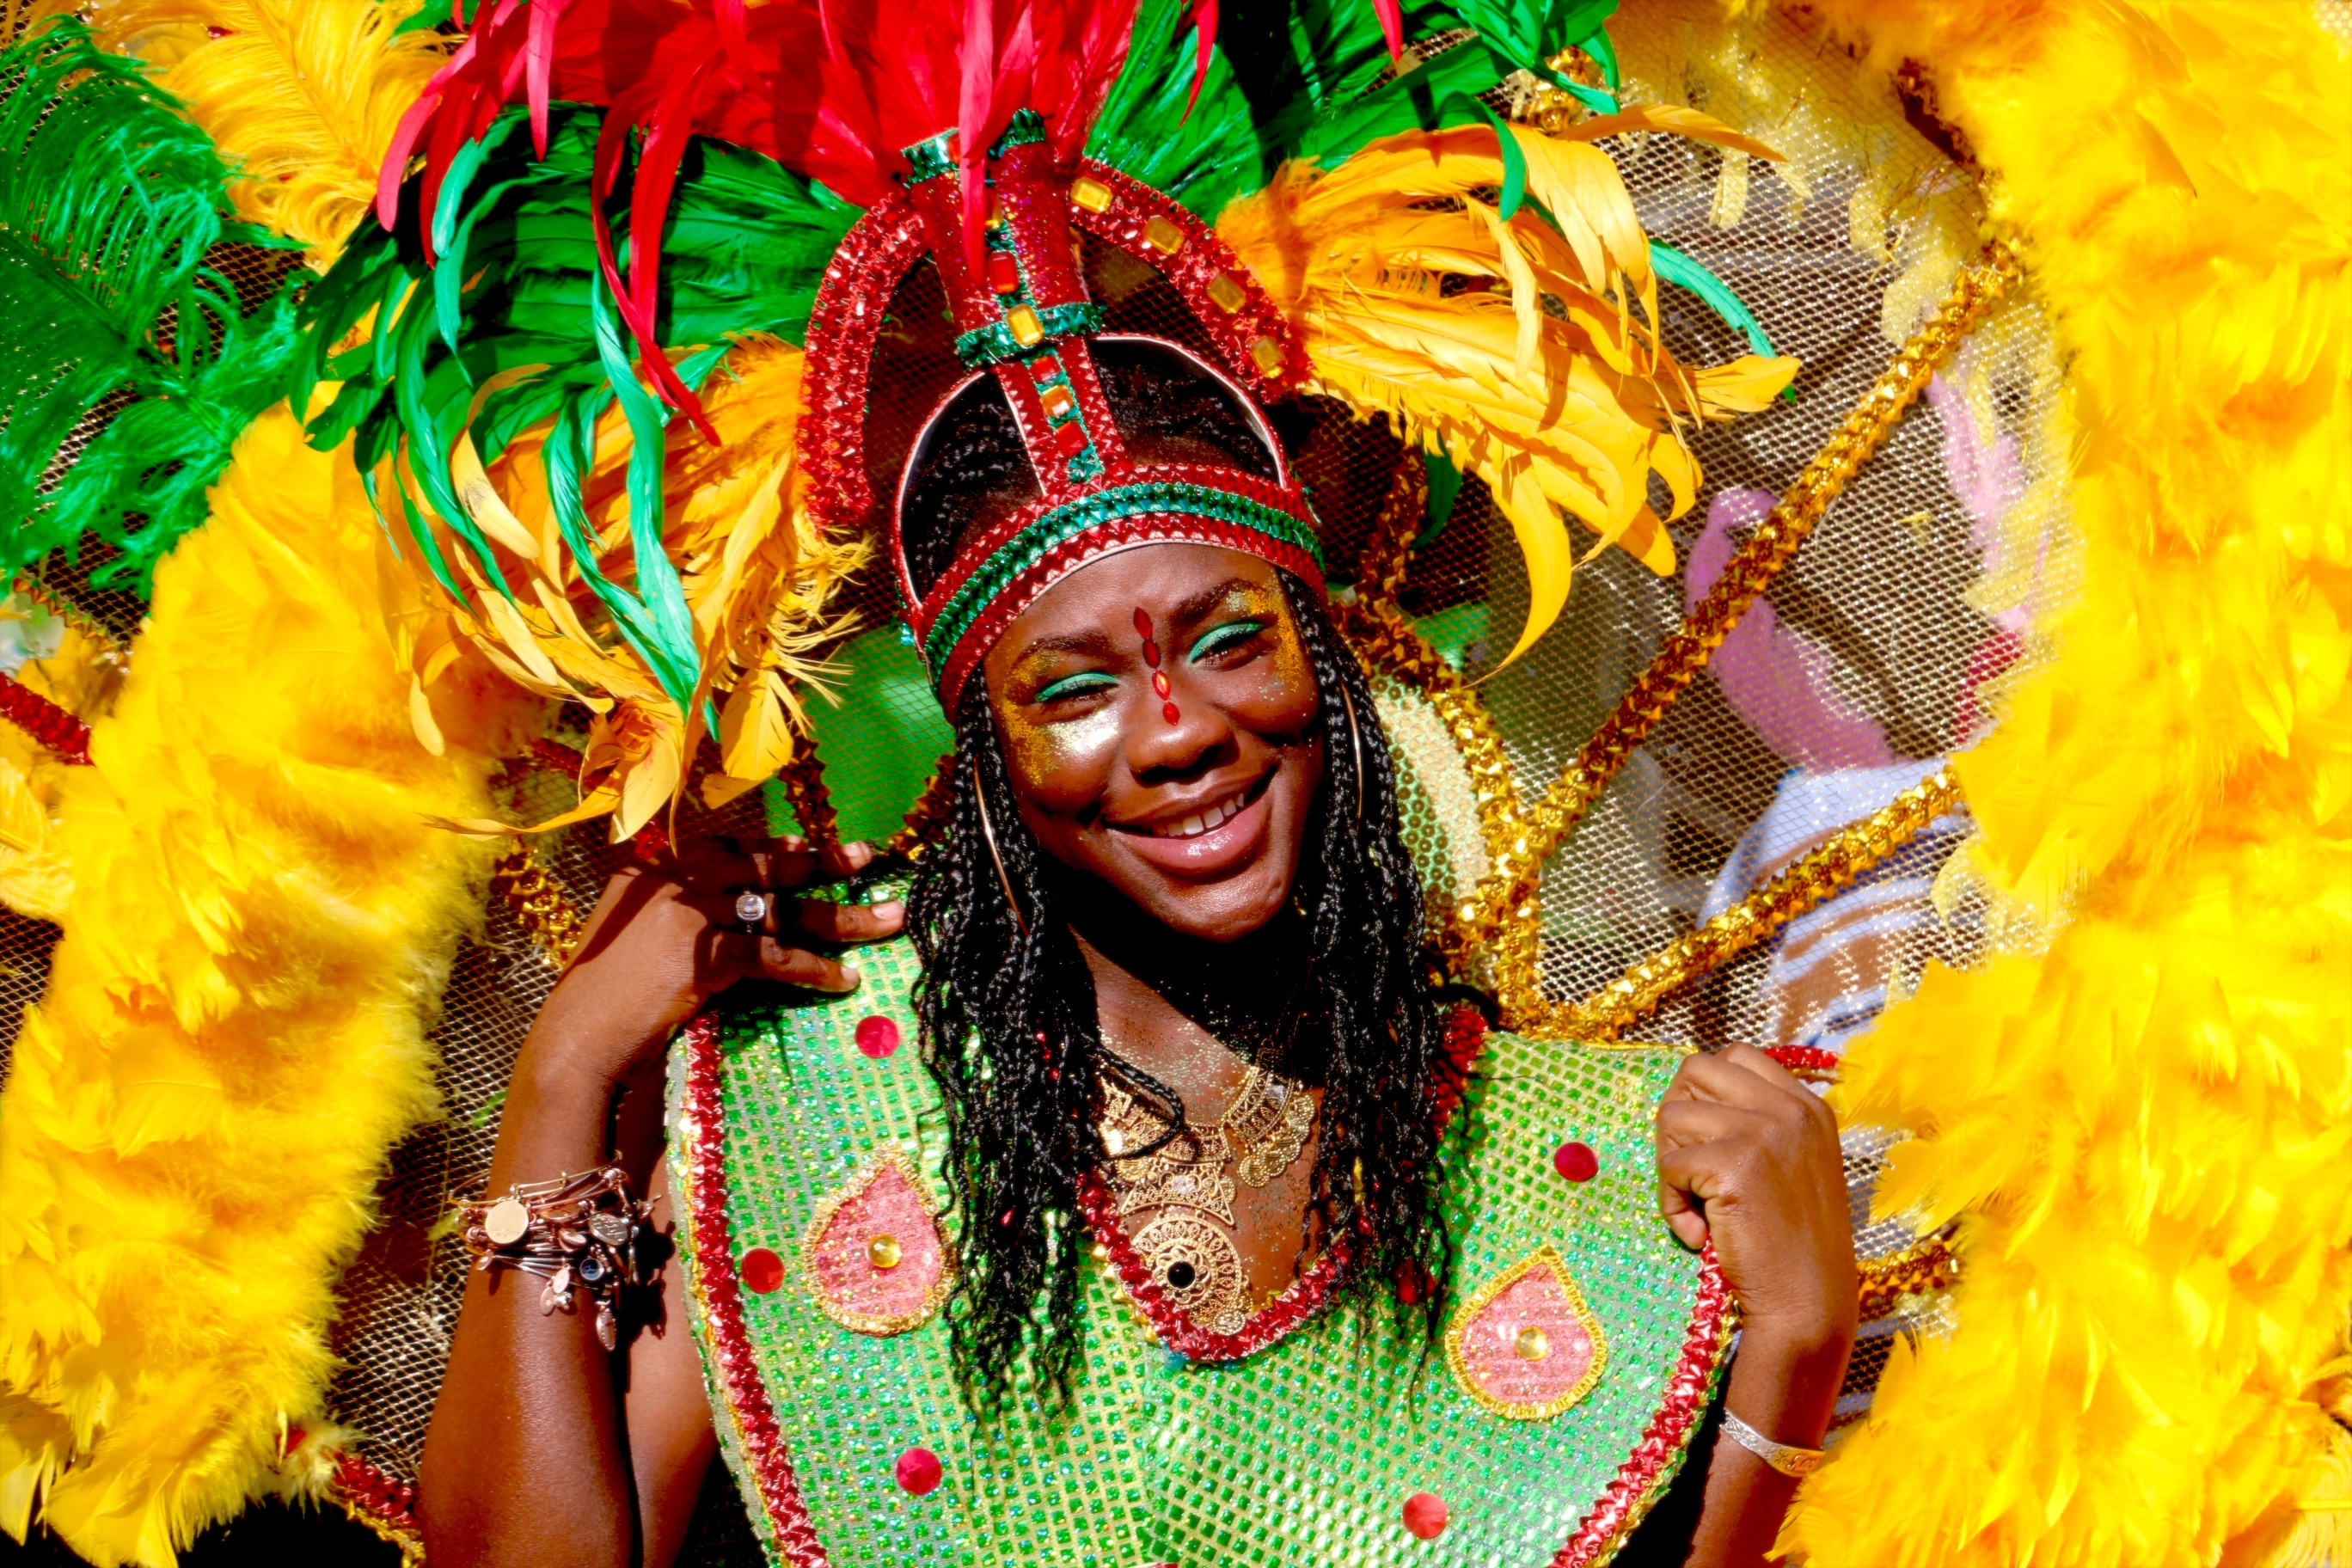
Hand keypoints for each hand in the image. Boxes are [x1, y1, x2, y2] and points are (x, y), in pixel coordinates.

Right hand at [518, 836, 904, 1104]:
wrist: (574, 1042)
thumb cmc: (602, 1005)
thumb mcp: (631, 942)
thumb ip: (671, 918)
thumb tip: (728, 918)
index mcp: (654, 872)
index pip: (729, 846)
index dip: (778, 846)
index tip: (816, 845)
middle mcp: (672, 882)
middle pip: (765, 866)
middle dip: (824, 860)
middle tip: (869, 857)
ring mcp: (687, 914)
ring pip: (782, 908)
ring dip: (843, 918)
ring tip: (890, 920)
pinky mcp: (701, 954)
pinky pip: (773, 956)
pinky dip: (813, 968)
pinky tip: (845, 980)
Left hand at [1654, 1045, 1856, 1355]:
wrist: (1808, 1305)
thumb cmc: (1790, 1245)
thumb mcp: (1790, 1165)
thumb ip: (1757, 1124)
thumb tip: (1688, 1096)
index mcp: (1808, 1105)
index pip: (1736, 1055)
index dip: (1703, 1094)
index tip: (1706, 1141)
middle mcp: (1791, 1108)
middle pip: (1695, 1071)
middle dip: (1677, 1118)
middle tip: (1691, 1170)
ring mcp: (1766, 1131)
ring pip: (1672, 1115)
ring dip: (1670, 1165)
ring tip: (1698, 1207)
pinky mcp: (1736, 1163)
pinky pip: (1670, 1164)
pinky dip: (1671, 1202)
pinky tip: (1701, 1233)